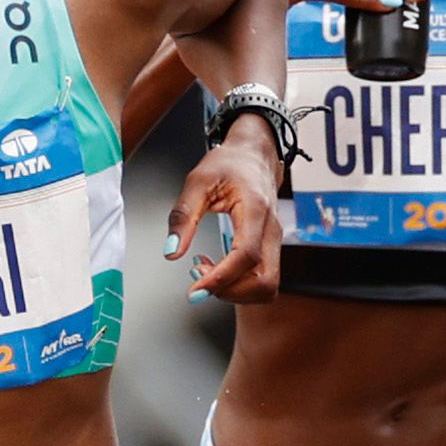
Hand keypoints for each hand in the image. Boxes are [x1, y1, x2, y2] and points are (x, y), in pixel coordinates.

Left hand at [165, 120, 280, 303]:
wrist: (254, 155)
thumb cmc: (229, 164)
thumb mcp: (197, 182)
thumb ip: (183, 217)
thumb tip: (171, 252)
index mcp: (255, 210)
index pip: (247, 255)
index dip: (222, 277)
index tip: (196, 287)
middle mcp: (271, 230)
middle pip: (265, 281)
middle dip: (231, 291)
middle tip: (199, 279)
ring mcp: (274, 241)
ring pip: (267, 286)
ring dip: (235, 290)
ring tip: (206, 273)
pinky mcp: (270, 248)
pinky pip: (262, 279)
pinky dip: (239, 284)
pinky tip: (217, 268)